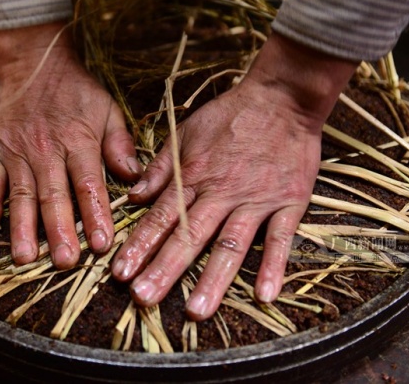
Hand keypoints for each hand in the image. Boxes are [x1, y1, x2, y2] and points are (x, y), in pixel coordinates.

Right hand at [0, 23, 140, 268]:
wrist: (34, 59)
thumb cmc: (76, 89)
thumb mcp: (107, 109)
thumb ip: (120, 144)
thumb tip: (136, 178)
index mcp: (79, 141)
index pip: (89, 184)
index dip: (96, 215)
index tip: (102, 244)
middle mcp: (47, 149)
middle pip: (54, 196)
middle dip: (60, 231)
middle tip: (65, 262)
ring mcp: (17, 150)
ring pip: (21, 193)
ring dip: (22, 227)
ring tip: (25, 258)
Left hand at [111, 33, 356, 319]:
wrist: (281, 98)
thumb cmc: (230, 114)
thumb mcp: (186, 131)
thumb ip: (160, 167)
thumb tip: (133, 195)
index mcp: (194, 175)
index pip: (161, 216)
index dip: (139, 245)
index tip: (120, 272)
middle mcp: (222, 192)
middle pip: (190, 236)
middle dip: (164, 269)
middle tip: (143, 298)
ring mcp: (256, 199)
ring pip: (231, 244)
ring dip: (213, 279)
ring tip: (196, 310)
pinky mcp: (288, 202)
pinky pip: (281, 238)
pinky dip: (274, 265)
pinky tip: (265, 294)